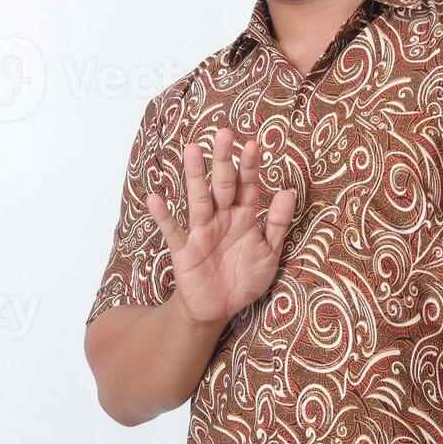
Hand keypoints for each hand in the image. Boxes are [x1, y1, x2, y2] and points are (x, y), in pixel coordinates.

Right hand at [145, 127, 296, 329]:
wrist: (219, 309)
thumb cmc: (244, 278)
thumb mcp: (270, 253)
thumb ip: (278, 223)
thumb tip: (287, 192)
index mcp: (244, 217)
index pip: (248, 186)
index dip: (250, 167)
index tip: (253, 144)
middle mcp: (222, 218)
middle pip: (223, 185)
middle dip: (223, 161)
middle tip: (224, 134)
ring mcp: (201, 232)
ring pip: (199, 199)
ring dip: (195, 176)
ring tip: (192, 149)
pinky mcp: (184, 250)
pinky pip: (173, 231)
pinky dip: (163, 216)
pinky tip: (155, 198)